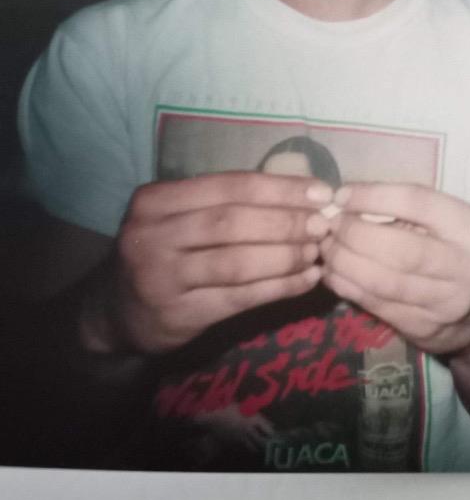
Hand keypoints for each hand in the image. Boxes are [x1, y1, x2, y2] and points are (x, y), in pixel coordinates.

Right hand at [83, 172, 331, 354]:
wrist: (114, 311)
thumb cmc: (162, 253)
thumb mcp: (178, 217)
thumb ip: (225, 203)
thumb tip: (301, 193)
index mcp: (156, 199)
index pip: (230, 186)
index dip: (280, 188)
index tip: (321, 192)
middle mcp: (152, 234)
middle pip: (234, 221)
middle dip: (287, 221)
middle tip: (324, 224)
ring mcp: (161, 277)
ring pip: (238, 261)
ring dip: (286, 255)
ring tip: (318, 251)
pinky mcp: (177, 314)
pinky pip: (240, 297)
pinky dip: (279, 287)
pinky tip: (306, 280)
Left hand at [312, 184, 469, 355]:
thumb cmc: (458, 253)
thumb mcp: (450, 224)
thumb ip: (407, 210)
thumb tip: (346, 202)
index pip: (418, 202)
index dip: (373, 196)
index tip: (342, 195)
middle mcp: (469, 268)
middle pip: (400, 248)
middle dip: (354, 234)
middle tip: (329, 226)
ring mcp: (448, 304)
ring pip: (385, 282)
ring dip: (345, 262)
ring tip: (326, 248)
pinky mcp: (425, 329)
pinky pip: (377, 306)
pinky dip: (348, 287)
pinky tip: (332, 274)